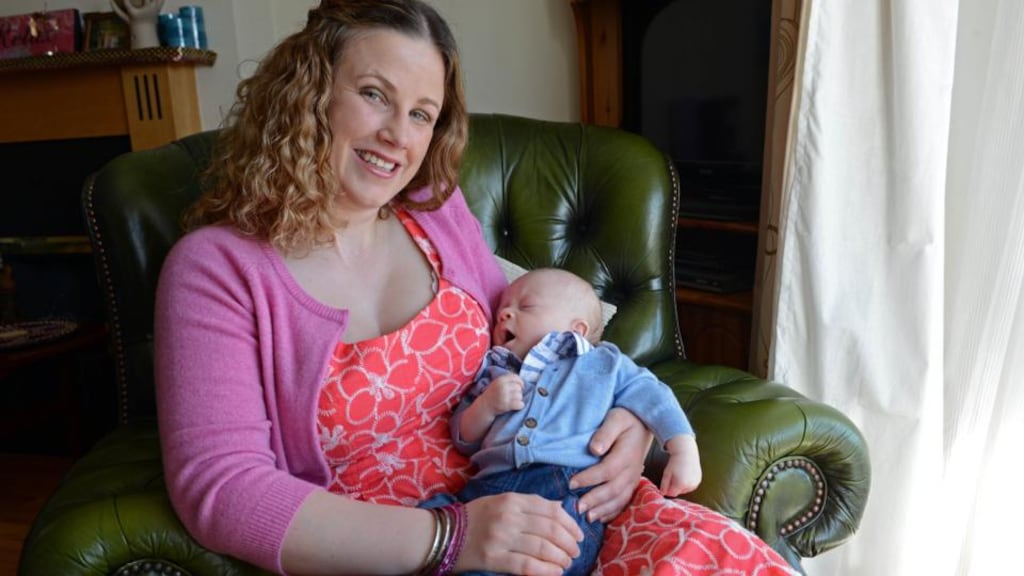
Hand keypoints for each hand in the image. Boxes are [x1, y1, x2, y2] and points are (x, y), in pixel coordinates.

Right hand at [455, 493, 583, 574]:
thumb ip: (530, 504)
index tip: (579, 535)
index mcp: (512, 500)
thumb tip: (560, 509)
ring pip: (543, 548)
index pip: (552, 511)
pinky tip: (556, 572)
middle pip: (551, 530)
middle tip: (575, 552)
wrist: (443, 533)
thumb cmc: (477, 517)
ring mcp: (501, 538)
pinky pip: (527, 566)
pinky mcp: (494, 559)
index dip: (571, 524)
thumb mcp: (502, 501)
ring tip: (566, 563)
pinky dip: (546, 570)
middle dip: (569, 543)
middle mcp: (508, 517)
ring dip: (561, 558)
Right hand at [480, 373, 524, 414]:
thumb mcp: (497, 383)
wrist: (484, 406)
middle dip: (519, 392)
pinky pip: (520, 404)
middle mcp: (503, 387)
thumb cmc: (492, 394)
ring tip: (513, 401)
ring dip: (519, 399)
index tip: (521, 386)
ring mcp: (504, 396)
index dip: (520, 382)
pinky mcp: (506, 405)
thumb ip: (507, 380)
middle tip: (514, 396)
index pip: (515, 377)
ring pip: (520, 396)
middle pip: (519, 388)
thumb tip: (521, 381)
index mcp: (500, 380)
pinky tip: (516, 406)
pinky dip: (520, 405)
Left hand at [569, 407, 651, 521]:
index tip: (571, 483)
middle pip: (613, 489)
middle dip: (594, 500)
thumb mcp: (615, 419)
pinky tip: (600, 518)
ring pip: (619, 499)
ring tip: (587, 518)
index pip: (607, 470)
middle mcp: (632, 469)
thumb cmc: (625, 419)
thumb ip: (605, 433)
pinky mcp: (632, 483)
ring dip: (603, 510)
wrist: (642, 424)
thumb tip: (594, 449)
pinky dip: (612, 512)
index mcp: (627, 454)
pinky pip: (624, 502)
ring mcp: (634, 478)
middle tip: (576, 508)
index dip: (589, 479)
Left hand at [659, 435, 701, 496]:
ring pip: (685, 490)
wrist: (686, 453)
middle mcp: (689, 485)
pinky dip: (687, 483)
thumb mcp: (666, 473)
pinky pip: (690, 486)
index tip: (666, 482)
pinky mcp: (698, 481)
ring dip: (681, 486)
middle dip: (674, 487)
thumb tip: (662, 493)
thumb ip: (664, 485)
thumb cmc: (675, 463)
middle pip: (678, 492)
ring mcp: (695, 483)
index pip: (671, 494)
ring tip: (680, 474)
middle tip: (674, 476)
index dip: (667, 489)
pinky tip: (685, 474)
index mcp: (680, 484)